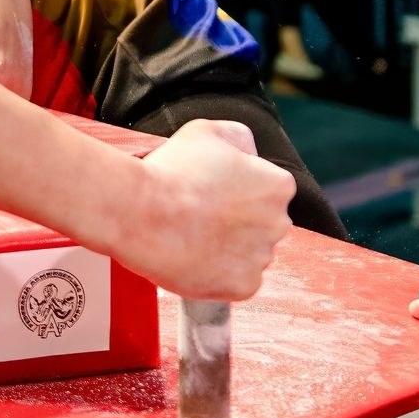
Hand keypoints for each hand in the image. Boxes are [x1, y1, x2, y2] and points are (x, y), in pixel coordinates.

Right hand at [130, 119, 294, 300]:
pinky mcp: (243, 287)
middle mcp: (279, 223)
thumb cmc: (170, 170)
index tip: (208, 189)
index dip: (234, 188)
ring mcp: (261, 258)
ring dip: (225, 248)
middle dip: (235, 220)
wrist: (139, 211)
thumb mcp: (207, 131)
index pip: (267, 190)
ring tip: (188, 234)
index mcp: (278, 185)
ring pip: (247, 254)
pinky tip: (190, 256)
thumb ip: (239, 138)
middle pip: (260, 223)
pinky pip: (234, 281)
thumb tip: (248, 151)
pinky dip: (215, 273)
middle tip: (197, 213)